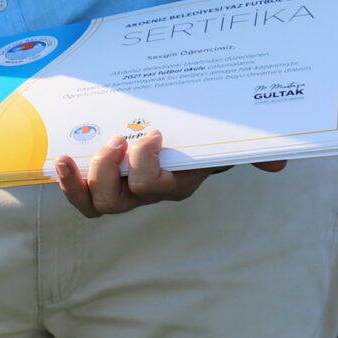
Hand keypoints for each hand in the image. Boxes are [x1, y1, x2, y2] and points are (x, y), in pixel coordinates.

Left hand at [52, 129, 283, 218]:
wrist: (178, 134)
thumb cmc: (200, 139)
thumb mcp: (224, 142)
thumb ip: (251, 152)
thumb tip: (279, 165)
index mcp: (173, 183)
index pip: (157, 187)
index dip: (146, 166)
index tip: (153, 133)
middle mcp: (144, 193)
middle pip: (118, 201)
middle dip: (109, 173)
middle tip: (115, 141)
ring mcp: (119, 191)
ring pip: (97, 203)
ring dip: (86, 178)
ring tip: (79, 152)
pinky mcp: (97, 182)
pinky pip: (79, 196)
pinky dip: (66, 183)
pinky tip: (58, 160)